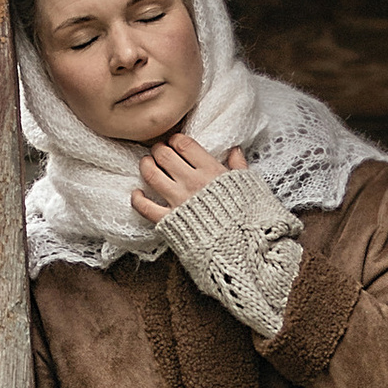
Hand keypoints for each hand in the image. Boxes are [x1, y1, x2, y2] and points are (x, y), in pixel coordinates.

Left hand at [131, 133, 247, 227]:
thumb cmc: (249, 217)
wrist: (243, 247)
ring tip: (147, 164)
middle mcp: (192, 183)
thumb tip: (235, 151)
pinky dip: (137, 199)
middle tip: (159, 152)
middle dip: (159, 149)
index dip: (176, 140)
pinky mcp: (169, 222)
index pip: (184, 144)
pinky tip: (137, 194)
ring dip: (145, 165)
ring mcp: (178, 201)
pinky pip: (145, 207)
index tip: (175, 143)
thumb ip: (239, 167)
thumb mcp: (250, 186)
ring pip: (151, 174)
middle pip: (164, 154)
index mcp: (211, 171)